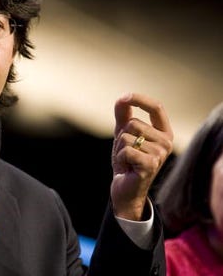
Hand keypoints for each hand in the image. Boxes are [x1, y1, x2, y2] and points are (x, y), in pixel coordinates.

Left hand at [111, 92, 173, 219]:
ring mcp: (160, 154)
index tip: (125, 96)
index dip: (140, 99)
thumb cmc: (127, 161)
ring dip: (119, 149)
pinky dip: (120, 158)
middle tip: (127, 152)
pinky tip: (127, 167)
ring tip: (128, 160)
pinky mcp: (151, 164)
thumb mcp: (124, 134)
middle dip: (121, 137)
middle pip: (133, 123)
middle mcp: (166, 142)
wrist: (125, 188)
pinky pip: (125, 150)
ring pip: (127, 137)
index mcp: (163, 132)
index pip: (157, 107)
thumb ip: (123, 116)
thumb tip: (122, 98)